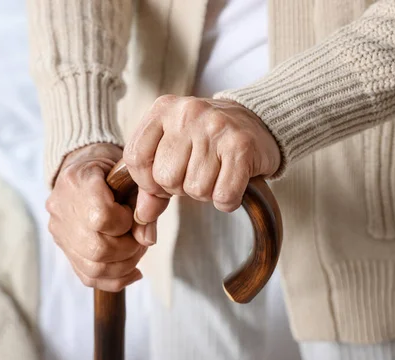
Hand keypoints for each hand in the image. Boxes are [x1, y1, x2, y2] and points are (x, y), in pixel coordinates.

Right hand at [46, 143, 155, 291]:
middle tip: (140, 238)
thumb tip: (147, 240)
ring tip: (137, 251)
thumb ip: (145, 202)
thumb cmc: (115, 169)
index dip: (124, 222)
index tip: (131, 213)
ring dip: (124, 266)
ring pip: (93, 268)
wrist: (87, 169)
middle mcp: (61, 207)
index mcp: (76, 180)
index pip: (100, 217)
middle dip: (128, 250)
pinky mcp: (64, 247)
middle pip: (97, 249)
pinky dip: (115, 278)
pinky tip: (133, 270)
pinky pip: (88, 276)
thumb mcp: (133, 174)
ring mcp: (59, 230)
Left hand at [124, 96, 279, 225]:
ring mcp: (215, 127)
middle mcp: (187, 113)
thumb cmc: (207, 141)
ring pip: (195, 188)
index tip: (162, 183)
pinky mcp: (241, 145)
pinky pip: (223, 195)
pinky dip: (227, 200)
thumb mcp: (172, 150)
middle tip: (197, 173)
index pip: (136, 158)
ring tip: (216, 173)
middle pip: (165, 177)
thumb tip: (142, 216)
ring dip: (205, 193)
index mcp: (163, 109)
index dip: (146, 181)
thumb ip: (151, 183)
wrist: (258, 122)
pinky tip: (232, 183)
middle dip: (179, 187)